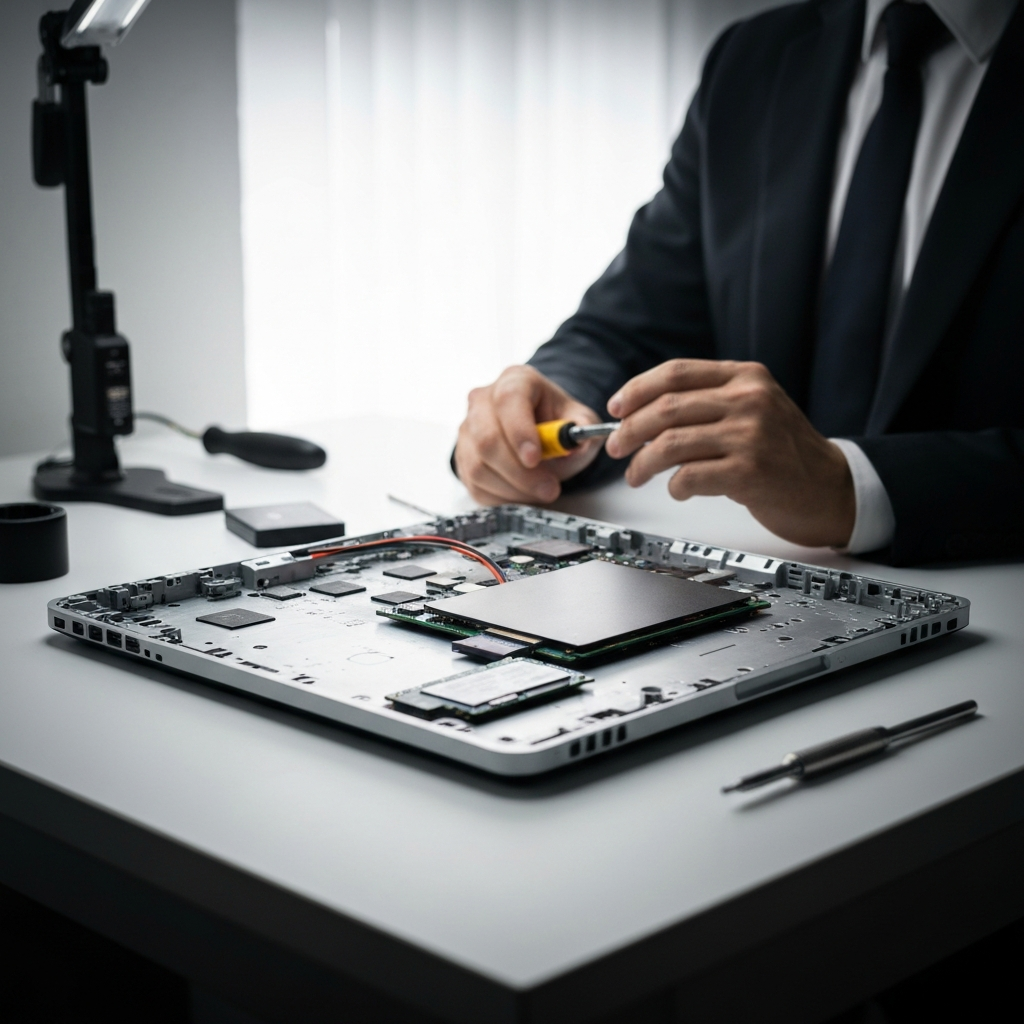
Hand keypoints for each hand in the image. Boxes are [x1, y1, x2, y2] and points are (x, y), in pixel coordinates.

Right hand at [455, 365, 602, 505]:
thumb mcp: (580, 421)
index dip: (519, 431)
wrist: (539, 434)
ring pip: (478, 467)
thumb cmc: (558, 424)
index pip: (508, 400)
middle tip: (549, 488)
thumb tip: (576, 444)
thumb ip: (584, 429)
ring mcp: (468, 429)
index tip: (535, 459)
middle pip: (487, 439)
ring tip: (541, 491)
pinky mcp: (462, 457)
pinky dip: (502, 497)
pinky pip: (475, 485)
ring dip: (514, 488)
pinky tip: (524, 492)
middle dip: (519, 472)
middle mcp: (483, 401)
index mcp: (515, 381)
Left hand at [604, 359, 854, 546]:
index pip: (675, 373)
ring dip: (642, 464)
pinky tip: (678, 490)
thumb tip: (641, 414)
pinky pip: (688, 477)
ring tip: (637, 475)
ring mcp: (751, 435)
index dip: (636, 390)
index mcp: (745, 376)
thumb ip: (708, 401)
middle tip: (616, 448)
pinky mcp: (750, 472)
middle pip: (665, 408)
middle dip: (629, 431)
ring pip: (670, 444)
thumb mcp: (754, 408)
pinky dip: (674, 487)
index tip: (616, 409)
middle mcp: (749, 399)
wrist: (830, 487)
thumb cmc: (783, 452)